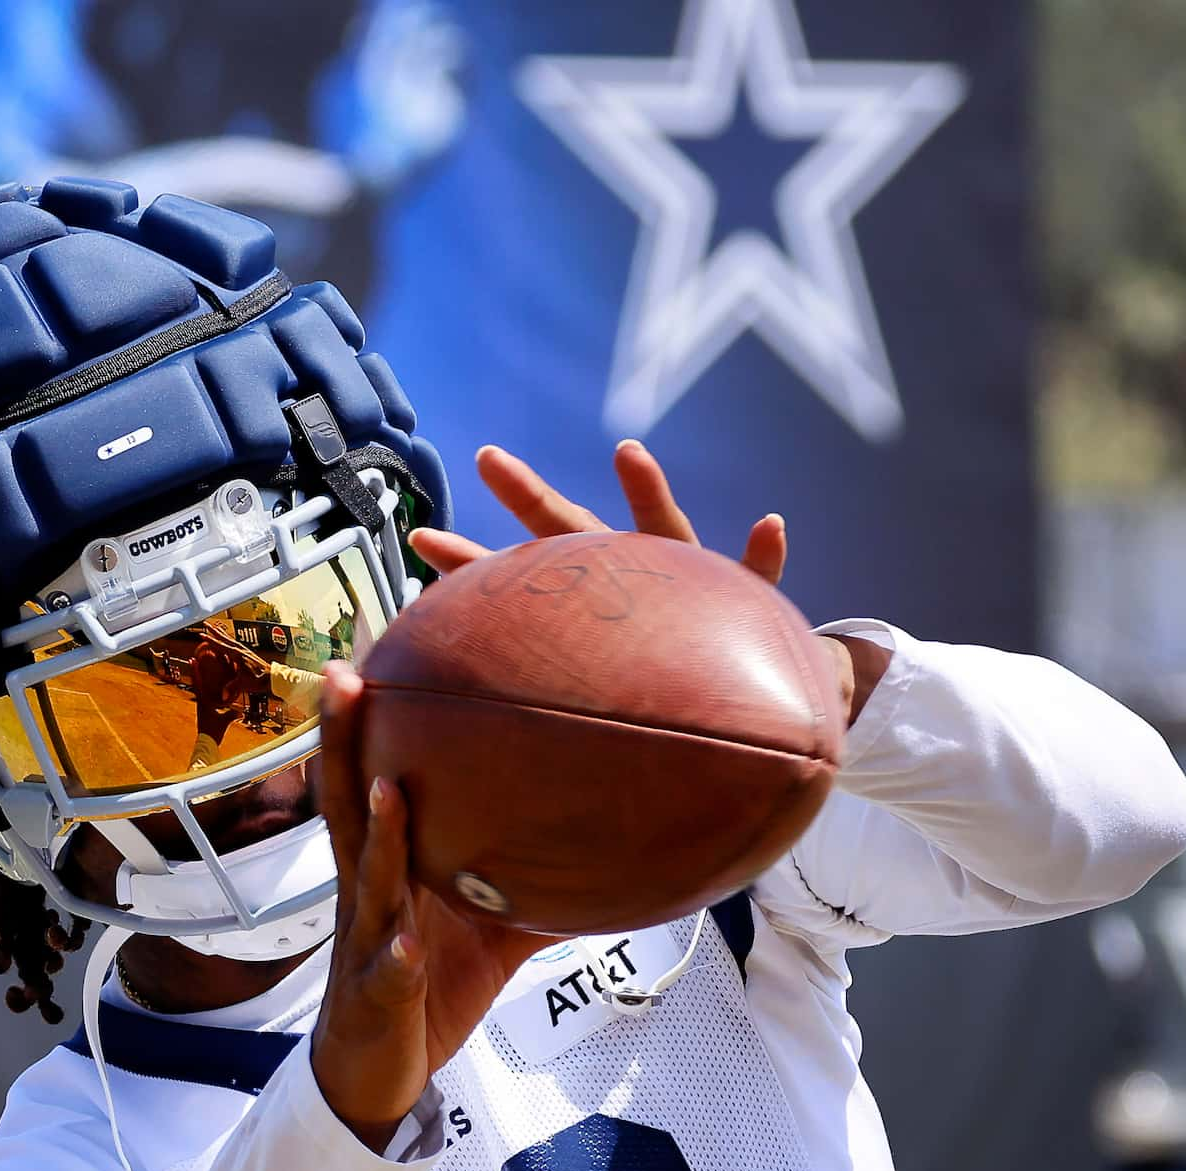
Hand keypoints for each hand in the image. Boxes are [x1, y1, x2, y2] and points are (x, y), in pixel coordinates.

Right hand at [311, 663, 548, 1151]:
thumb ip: (530, 883)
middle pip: (346, 808)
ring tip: (390, 789)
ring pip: (363, 882)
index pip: (369, 779)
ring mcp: (365, 943)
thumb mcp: (488, 928)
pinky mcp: (375, 999)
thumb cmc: (428, 986)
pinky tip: (409, 945)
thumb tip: (609, 850)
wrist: (378, 1073)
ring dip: (377, 837)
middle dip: (341, 743)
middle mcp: (366, 893)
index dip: (366, 722)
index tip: (370, 651)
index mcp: (386, 868)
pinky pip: (388, 975)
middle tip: (344, 676)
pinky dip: (398, 958)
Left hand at [411, 441, 886, 725]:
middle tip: (482, 457)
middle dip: (527, 495)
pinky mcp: (744, 604)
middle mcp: (628, 574)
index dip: (469, 561)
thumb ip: (549, 686)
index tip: (415, 541)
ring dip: (646, 491)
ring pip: (660, 529)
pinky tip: (769, 527)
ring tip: (629, 452)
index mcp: (589, 597)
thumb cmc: (659, 683)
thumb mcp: (607, 689)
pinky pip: (758, 579)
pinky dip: (764, 554)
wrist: (743, 690)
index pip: (516, 580)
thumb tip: (471, 703)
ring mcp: (686, 581)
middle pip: (569, 530)